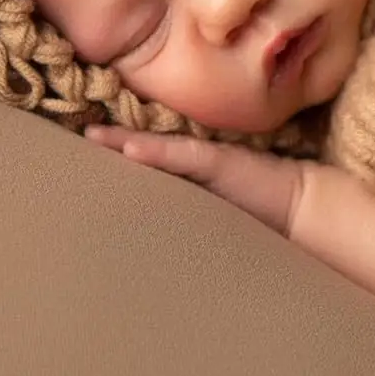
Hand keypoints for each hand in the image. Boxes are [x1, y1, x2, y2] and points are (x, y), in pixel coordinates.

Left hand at [84, 124, 305, 236]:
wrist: (301, 205)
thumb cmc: (262, 215)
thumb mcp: (216, 219)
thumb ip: (187, 218)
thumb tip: (156, 238)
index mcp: (189, 178)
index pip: (145, 162)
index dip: (117, 153)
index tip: (84, 151)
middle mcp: (192, 165)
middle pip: (142, 151)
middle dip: (109, 145)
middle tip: (73, 138)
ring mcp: (204, 161)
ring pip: (154, 148)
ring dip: (121, 142)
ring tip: (90, 137)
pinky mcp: (218, 162)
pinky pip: (180, 155)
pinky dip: (154, 152)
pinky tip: (128, 148)